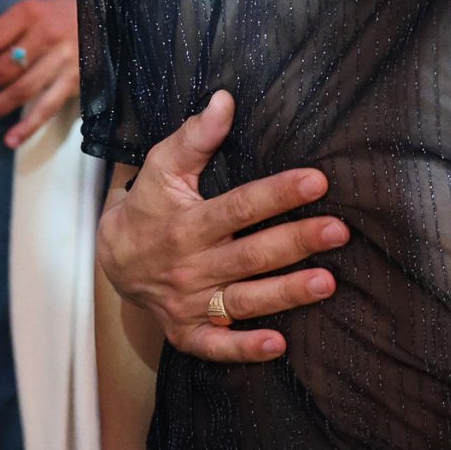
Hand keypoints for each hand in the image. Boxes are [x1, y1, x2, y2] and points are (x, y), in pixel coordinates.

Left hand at [0, 0, 78, 146]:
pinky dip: (28, 125)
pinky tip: (10, 140)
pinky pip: (49, 107)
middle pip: (2, 68)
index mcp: (29, 14)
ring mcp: (63, 60)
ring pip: (22, 90)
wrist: (106, 16)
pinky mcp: (76, 81)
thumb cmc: (55, 17)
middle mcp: (46, 36)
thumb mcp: (25, 15)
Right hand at [96, 90, 346, 362]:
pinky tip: (277, 346)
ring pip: (244, 300)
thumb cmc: (147, 207)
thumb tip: (225, 100)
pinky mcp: (188, 332)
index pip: (239, 206)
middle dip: (296, 242)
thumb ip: (194, 136)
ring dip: (286, 294)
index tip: (317, 182)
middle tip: (338, 231)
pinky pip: (216, 345)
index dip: (278, 193)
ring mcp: (190, 302)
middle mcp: (192, 265)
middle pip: (251, 254)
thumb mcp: (161, 167)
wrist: (111, 261)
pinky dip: (243, 349)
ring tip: (327, 283)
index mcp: (188, 222)